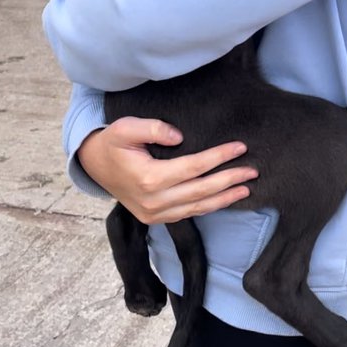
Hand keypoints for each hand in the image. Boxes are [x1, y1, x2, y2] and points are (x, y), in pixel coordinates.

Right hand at [78, 117, 257, 224]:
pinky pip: (188, 214)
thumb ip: (152, 128)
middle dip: (229, 180)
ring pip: (197, 208)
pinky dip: (208, 207)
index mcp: (149, 178)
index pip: (194, 167)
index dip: (219, 157)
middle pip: (201, 191)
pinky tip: (224, 199)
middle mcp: (153, 201)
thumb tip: (179, 136)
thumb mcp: (125, 127)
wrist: (94, 165)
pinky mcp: (155, 219)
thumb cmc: (113, 143)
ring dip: (224, 199)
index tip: (239, 147)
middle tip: (253, 170)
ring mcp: (154, 213)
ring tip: (246, 188)